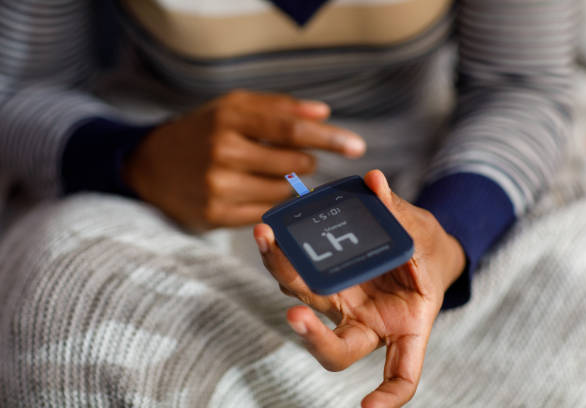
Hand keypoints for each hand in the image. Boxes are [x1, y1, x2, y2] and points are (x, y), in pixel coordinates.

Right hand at [123, 90, 365, 229]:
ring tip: (268, 174)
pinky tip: (255, 191)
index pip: (291, 129)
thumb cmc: (201, 132)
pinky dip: (271, 202)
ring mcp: (219, 185)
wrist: (150, 166)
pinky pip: (265, 212)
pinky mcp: (216, 214)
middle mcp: (223, 150)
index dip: (328, 138)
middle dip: (305, 161)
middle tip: (297, 158)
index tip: (357, 147)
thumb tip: (324, 113)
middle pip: (292, 162)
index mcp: (229, 117)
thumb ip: (279, 107)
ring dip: (288, 184)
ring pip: (282, 191)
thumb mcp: (232, 108)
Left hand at [253, 170, 464, 407]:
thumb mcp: (426, 238)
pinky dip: (283, 253)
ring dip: (283, 272)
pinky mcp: (323, 277)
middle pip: (335, 347)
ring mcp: (340, 301)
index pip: (400, 375)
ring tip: (267, 237)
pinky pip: (299, 271)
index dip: (388, 397)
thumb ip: (401, 215)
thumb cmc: (428, 256)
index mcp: (402, 327)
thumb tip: (375, 183)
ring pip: (306, 300)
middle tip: (295, 314)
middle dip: (312, 336)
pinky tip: (270, 230)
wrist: (418, 248)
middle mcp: (365, 322)